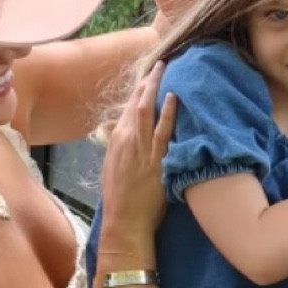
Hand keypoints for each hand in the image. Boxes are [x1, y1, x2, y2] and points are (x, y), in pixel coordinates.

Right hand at [99, 65, 177, 256]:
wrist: (124, 221)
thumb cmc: (120, 200)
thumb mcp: (114, 169)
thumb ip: (120, 149)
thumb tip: (122, 134)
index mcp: (115, 141)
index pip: (126, 109)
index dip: (137, 92)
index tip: (146, 79)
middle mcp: (125, 140)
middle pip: (135, 103)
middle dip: (146, 82)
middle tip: (158, 65)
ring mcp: (139, 148)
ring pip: (146, 110)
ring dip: (155, 87)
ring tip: (165, 70)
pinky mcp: (155, 159)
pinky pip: (162, 130)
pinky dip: (168, 112)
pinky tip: (174, 97)